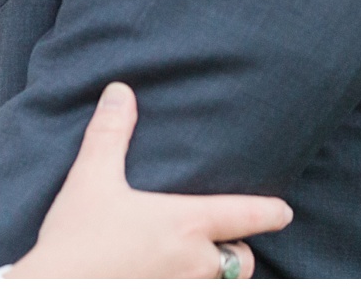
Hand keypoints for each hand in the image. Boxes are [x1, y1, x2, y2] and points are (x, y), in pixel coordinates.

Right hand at [5, 82, 293, 278]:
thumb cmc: (75, 241)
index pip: (245, 216)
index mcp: (185, 224)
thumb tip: (121, 92)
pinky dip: (193, 285)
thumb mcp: (91, 179)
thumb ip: (110, 133)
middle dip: (238, 251)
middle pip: (241, 260)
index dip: (270, 213)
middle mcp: (194, 263)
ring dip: (216, 274)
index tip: (285, 211)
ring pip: (221, 284)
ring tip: (198, 262)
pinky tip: (171, 276)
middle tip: (225, 240)